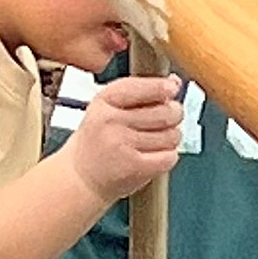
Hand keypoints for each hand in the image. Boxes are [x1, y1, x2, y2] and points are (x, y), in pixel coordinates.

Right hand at [62, 74, 183, 201]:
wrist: (82, 177)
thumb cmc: (99, 141)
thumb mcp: (108, 109)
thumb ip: (140, 94)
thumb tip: (174, 81)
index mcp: (104, 101)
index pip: (139, 87)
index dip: (161, 87)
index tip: (173, 88)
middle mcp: (111, 121)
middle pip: (163, 112)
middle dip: (175, 113)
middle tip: (172, 117)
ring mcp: (122, 144)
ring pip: (170, 135)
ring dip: (173, 137)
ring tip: (160, 138)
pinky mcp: (134, 167)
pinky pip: (169, 157)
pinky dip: (169, 155)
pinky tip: (158, 154)